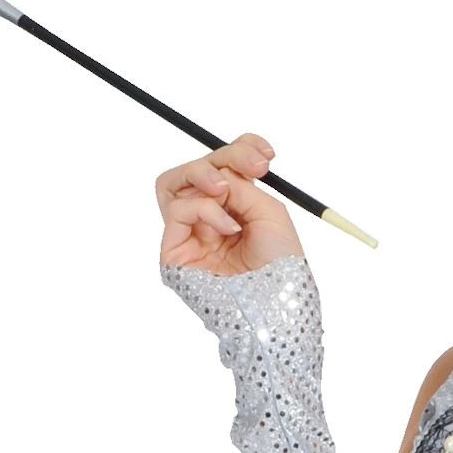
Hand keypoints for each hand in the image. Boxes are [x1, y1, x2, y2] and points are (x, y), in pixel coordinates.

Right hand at [155, 132, 304, 275]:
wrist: (275, 302)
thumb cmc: (279, 265)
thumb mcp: (269, 212)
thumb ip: (240, 184)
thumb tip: (216, 173)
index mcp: (233, 211)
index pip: (222, 169)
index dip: (238, 150)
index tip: (266, 154)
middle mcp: (207, 222)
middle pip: (196, 169)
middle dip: (223, 157)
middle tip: (252, 166)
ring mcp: (188, 236)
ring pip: (174, 182)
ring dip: (203, 174)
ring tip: (226, 190)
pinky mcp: (173, 252)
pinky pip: (177, 209)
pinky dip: (205, 209)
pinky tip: (227, 227)